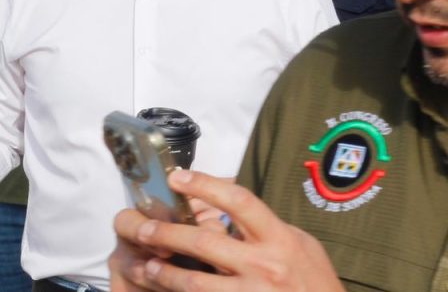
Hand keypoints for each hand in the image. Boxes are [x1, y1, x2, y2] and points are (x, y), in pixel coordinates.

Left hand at [110, 170, 343, 291]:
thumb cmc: (315, 282)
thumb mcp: (300, 244)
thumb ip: (265, 226)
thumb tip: (229, 206)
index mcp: (279, 238)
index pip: (239, 201)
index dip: (205, 185)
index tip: (178, 177)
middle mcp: (266, 265)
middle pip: (205, 242)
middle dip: (168, 233)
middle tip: (143, 227)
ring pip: (198, 283)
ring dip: (166, 274)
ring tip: (147, 266)